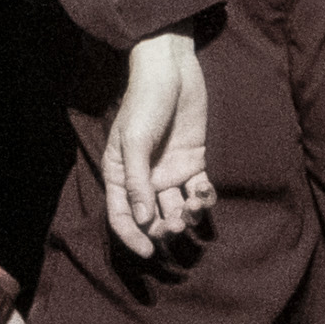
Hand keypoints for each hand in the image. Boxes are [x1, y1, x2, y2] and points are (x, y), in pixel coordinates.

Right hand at [103, 29, 215, 256]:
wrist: (171, 71)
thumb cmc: (145, 102)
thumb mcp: (135, 140)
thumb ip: (137, 180)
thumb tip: (142, 219)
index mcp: (120, 174)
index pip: (121, 215)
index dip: (133, 237)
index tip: (149, 252)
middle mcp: (144, 179)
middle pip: (152, 217)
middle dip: (164, 227)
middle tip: (176, 224)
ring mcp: (169, 172)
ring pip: (177, 208)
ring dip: (186, 215)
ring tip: (192, 206)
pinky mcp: (193, 162)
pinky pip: (198, 191)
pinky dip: (203, 197)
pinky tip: (204, 190)